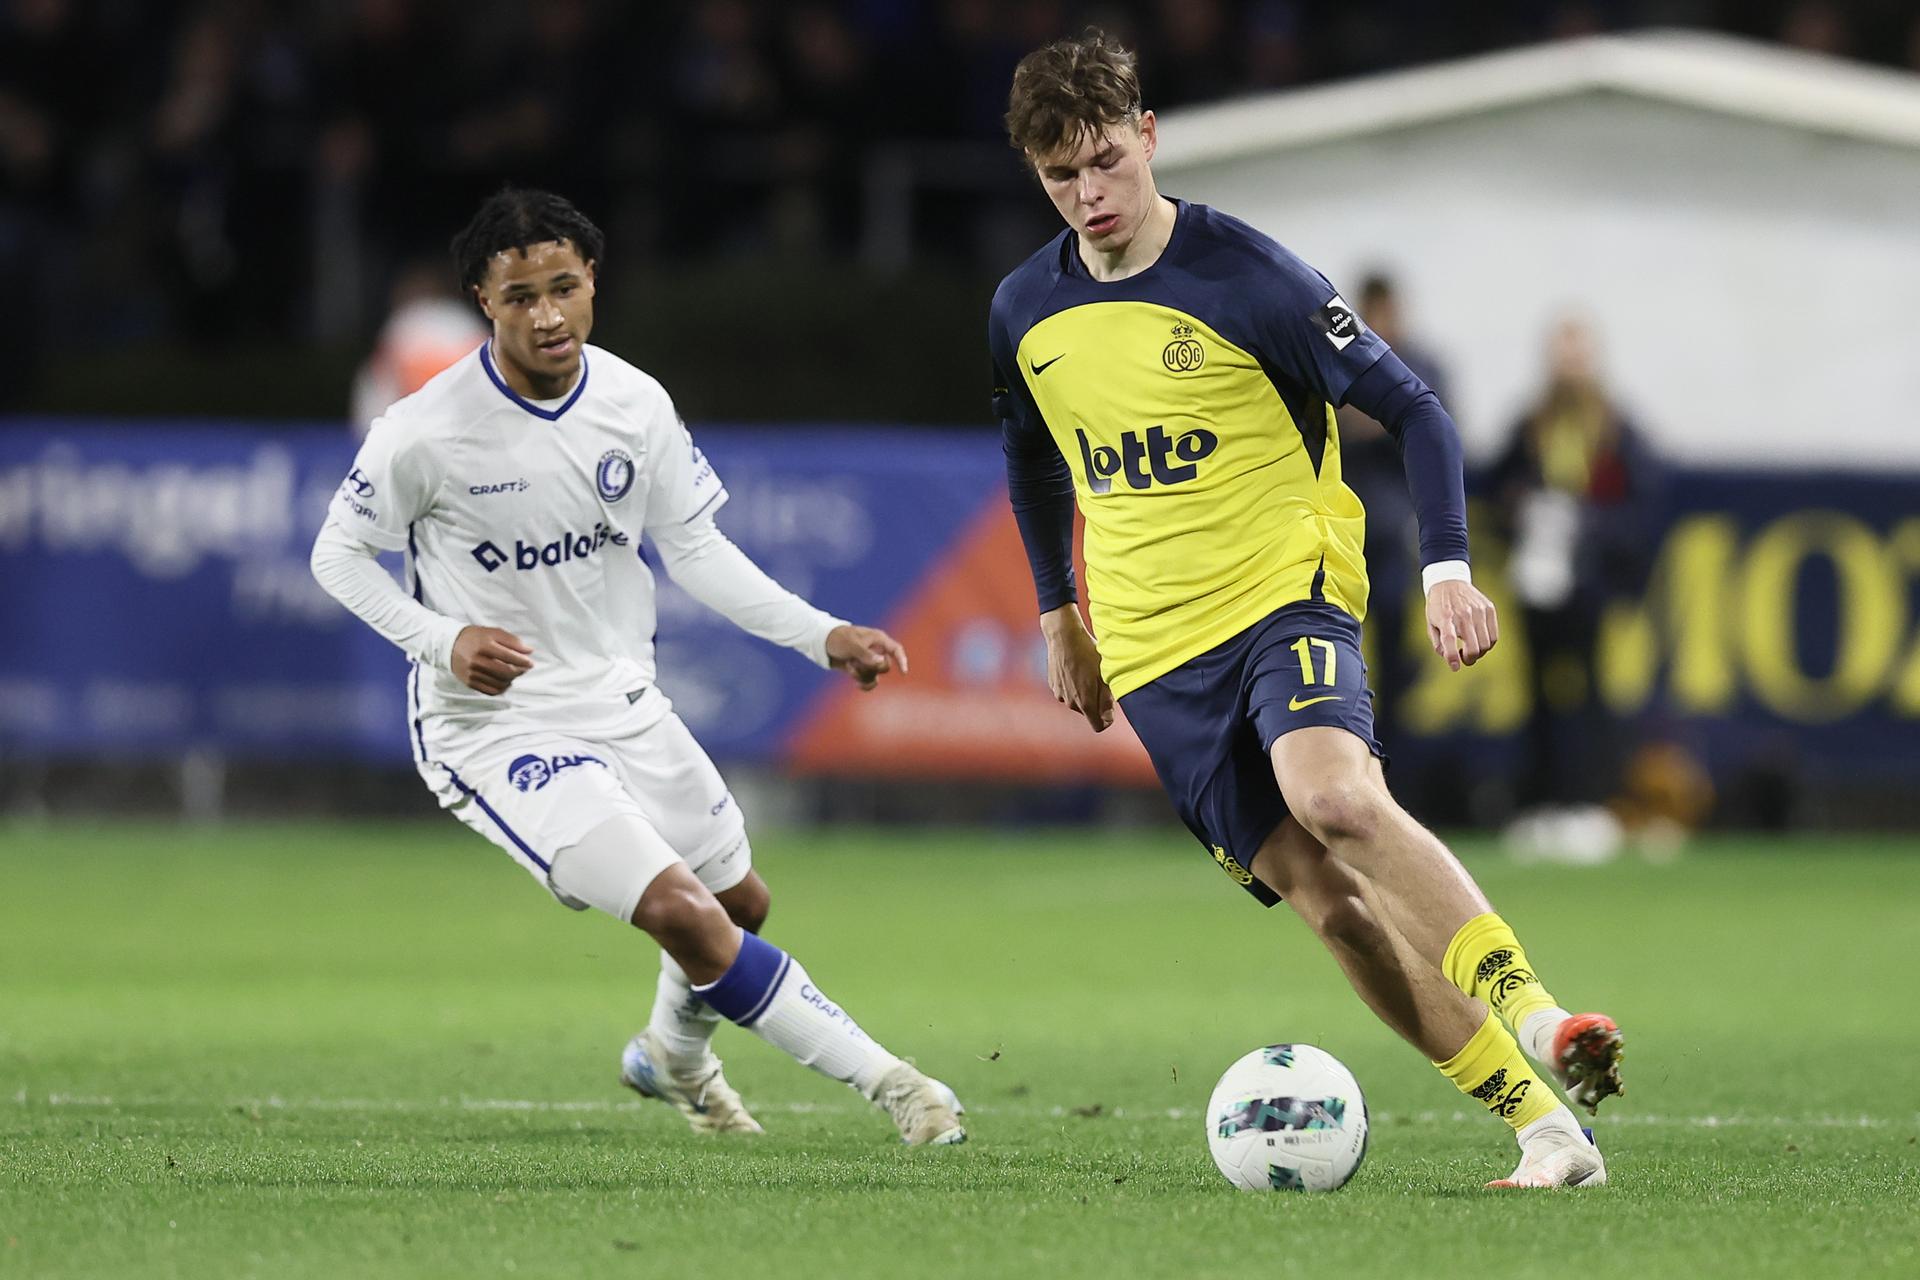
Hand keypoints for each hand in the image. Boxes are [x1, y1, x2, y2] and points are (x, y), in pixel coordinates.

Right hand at [451, 625, 533, 694]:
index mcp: (484, 645)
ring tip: (514, 674)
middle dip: (519, 671)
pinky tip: (505, 681)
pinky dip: (502, 688)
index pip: (509, 657)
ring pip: (500, 683)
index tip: (530, 662)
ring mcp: (472, 673)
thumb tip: (529, 651)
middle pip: (506, 672)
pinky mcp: (470, 683)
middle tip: (524, 669)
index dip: (523, 661)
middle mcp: (477, 661)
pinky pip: (491, 691)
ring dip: (512, 680)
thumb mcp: (493, 632)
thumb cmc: (475, 637)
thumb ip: (512, 640)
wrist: (449, 645)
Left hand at [826, 624, 907, 690]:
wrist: (823, 644)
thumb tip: (881, 662)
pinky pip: (869, 681)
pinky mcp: (861, 669)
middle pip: (885, 666)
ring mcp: (869, 661)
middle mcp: (876, 650)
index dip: (901, 660)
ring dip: (863, 675)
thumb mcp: (852, 645)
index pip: (895, 649)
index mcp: (877, 640)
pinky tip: (856, 683)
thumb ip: (866, 654)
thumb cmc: (839, 639)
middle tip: (856, 663)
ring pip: (876, 675)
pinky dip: (864, 683)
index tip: (903, 673)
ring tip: (849, 666)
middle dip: (871, 669)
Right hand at [1040, 603, 1112, 731]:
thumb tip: (1108, 719)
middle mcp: (1070, 703)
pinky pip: (1067, 691)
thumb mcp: (1104, 675)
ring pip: (1077, 700)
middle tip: (1100, 680)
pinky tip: (1076, 667)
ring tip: (1087, 671)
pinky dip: (1073, 684)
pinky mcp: (1053, 685)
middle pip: (1088, 712)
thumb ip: (1107, 700)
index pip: (1098, 726)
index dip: (1107, 719)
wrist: (1064, 636)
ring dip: (1084, 692)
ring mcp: (1060, 694)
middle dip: (1095, 701)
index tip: (1110, 705)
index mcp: (1085, 703)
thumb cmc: (1088, 653)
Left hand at [1426, 579, 1499, 671]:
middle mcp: (1463, 614)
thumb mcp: (1430, 623)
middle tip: (1465, 659)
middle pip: (1474, 647)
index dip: (1452, 657)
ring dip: (1479, 653)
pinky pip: (1494, 635)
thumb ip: (1438, 643)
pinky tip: (1479, 640)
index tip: (1455, 667)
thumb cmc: (1438, 606)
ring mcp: (1478, 611)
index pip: (1449, 640)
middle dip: (1469, 659)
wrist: (1449, 580)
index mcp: (1445, 618)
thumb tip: (1449, 658)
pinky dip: (1488, 643)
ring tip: (1471, 649)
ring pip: (1486, 644)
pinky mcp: (1489, 608)